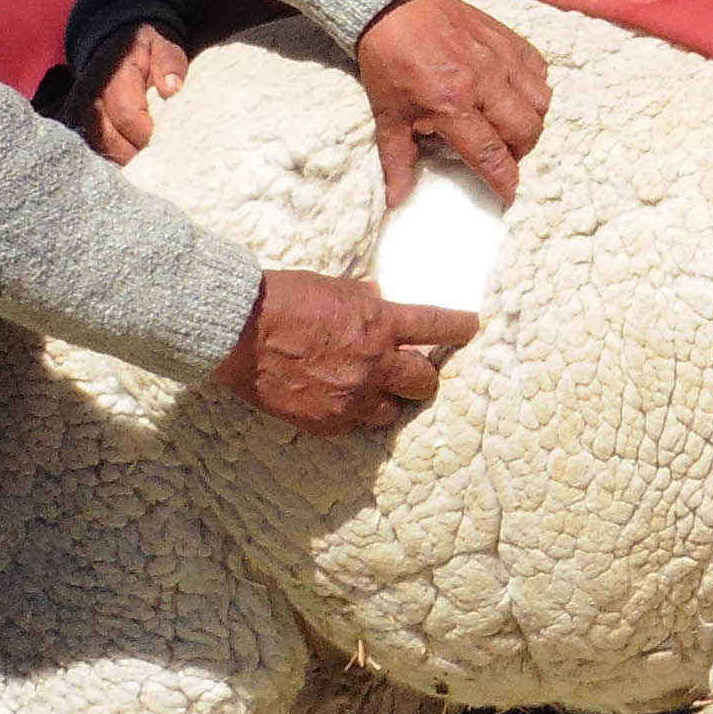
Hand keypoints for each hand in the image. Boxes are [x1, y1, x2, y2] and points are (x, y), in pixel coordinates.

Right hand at [78, 26, 192, 164]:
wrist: (114, 47)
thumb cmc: (145, 52)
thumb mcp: (164, 47)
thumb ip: (170, 64)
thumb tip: (171, 89)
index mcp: (111, 77)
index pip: (126, 115)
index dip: (148, 134)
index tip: (168, 140)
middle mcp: (87, 96)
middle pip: (109, 140)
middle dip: (137, 153)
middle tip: (160, 157)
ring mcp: (76, 113)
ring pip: (97, 150)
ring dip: (124, 160)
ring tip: (147, 160)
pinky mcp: (73, 125)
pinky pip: (91, 150)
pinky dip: (111, 159)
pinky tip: (130, 161)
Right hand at [212, 268, 478, 435]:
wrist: (240, 331)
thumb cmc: (283, 299)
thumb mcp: (332, 287)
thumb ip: (362, 299)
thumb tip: (377, 299)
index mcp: (380, 325)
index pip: (438, 326)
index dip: (460, 328)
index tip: (471, 328)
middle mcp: (375, 365)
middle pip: (424, 382)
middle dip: (423, 377)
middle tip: (414, 372)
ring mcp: (352, 398)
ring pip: (391, 413)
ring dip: (387, 401)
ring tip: (372, 392)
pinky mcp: (328, 423)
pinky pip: (354, 426)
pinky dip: (351, 415)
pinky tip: (337, 403)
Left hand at [353, 0, 550, 206]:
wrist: (394, 6)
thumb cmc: (389, 64)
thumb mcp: (387, 116)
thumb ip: (397, 161)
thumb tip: (398, 201)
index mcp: (451, 105)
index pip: (491, 154)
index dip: (504, 182)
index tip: (506, 197)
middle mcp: (484, 82)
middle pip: (525, 132)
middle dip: (519, 152)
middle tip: (501, 154)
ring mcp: (501, 58)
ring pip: (540, 103)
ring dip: (530, 121)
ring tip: (509, 125)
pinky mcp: (509, 39)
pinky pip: (539, 70)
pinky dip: (532, 88)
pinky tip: (513, 93)